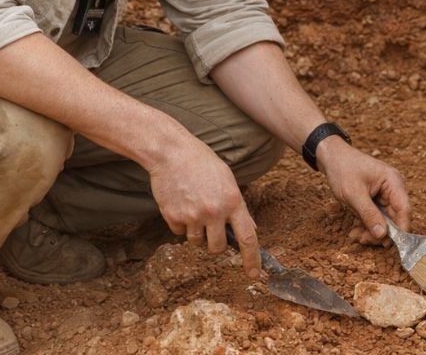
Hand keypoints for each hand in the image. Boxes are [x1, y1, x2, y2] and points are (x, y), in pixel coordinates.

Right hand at [147, 138, 262, 279]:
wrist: (171, 152)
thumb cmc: (201, 163)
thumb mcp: (227, 180)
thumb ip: (237, 206)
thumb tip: (250, 230)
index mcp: (233, 201)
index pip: (248, 237)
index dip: (252, 259)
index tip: (254, 274)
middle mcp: (214, 211)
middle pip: (217, 248)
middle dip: (214, 244)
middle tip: (209, 228)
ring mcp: (193, 216)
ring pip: (197, 242)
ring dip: (195, 232)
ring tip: (192, 207)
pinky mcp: (174, 217)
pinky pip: (179, 233)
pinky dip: (180, 224)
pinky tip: (179, 203)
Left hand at [317, 137, 409, 243]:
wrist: (331, 157)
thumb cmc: (342, 169)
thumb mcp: (353, 194)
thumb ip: (368, 214)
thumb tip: (382, 235)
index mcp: (393, 181)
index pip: (404, 209)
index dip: (400, 229)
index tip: (389, 244)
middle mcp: (393, 188)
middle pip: (395, 218)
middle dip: (380, 232)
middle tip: (363, 240)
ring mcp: (385, 195)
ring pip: (385, 221)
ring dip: (371, 231)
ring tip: (355, 236)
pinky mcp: (376, 200)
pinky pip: (376, 217)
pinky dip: (366, 225)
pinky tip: (355, 232)